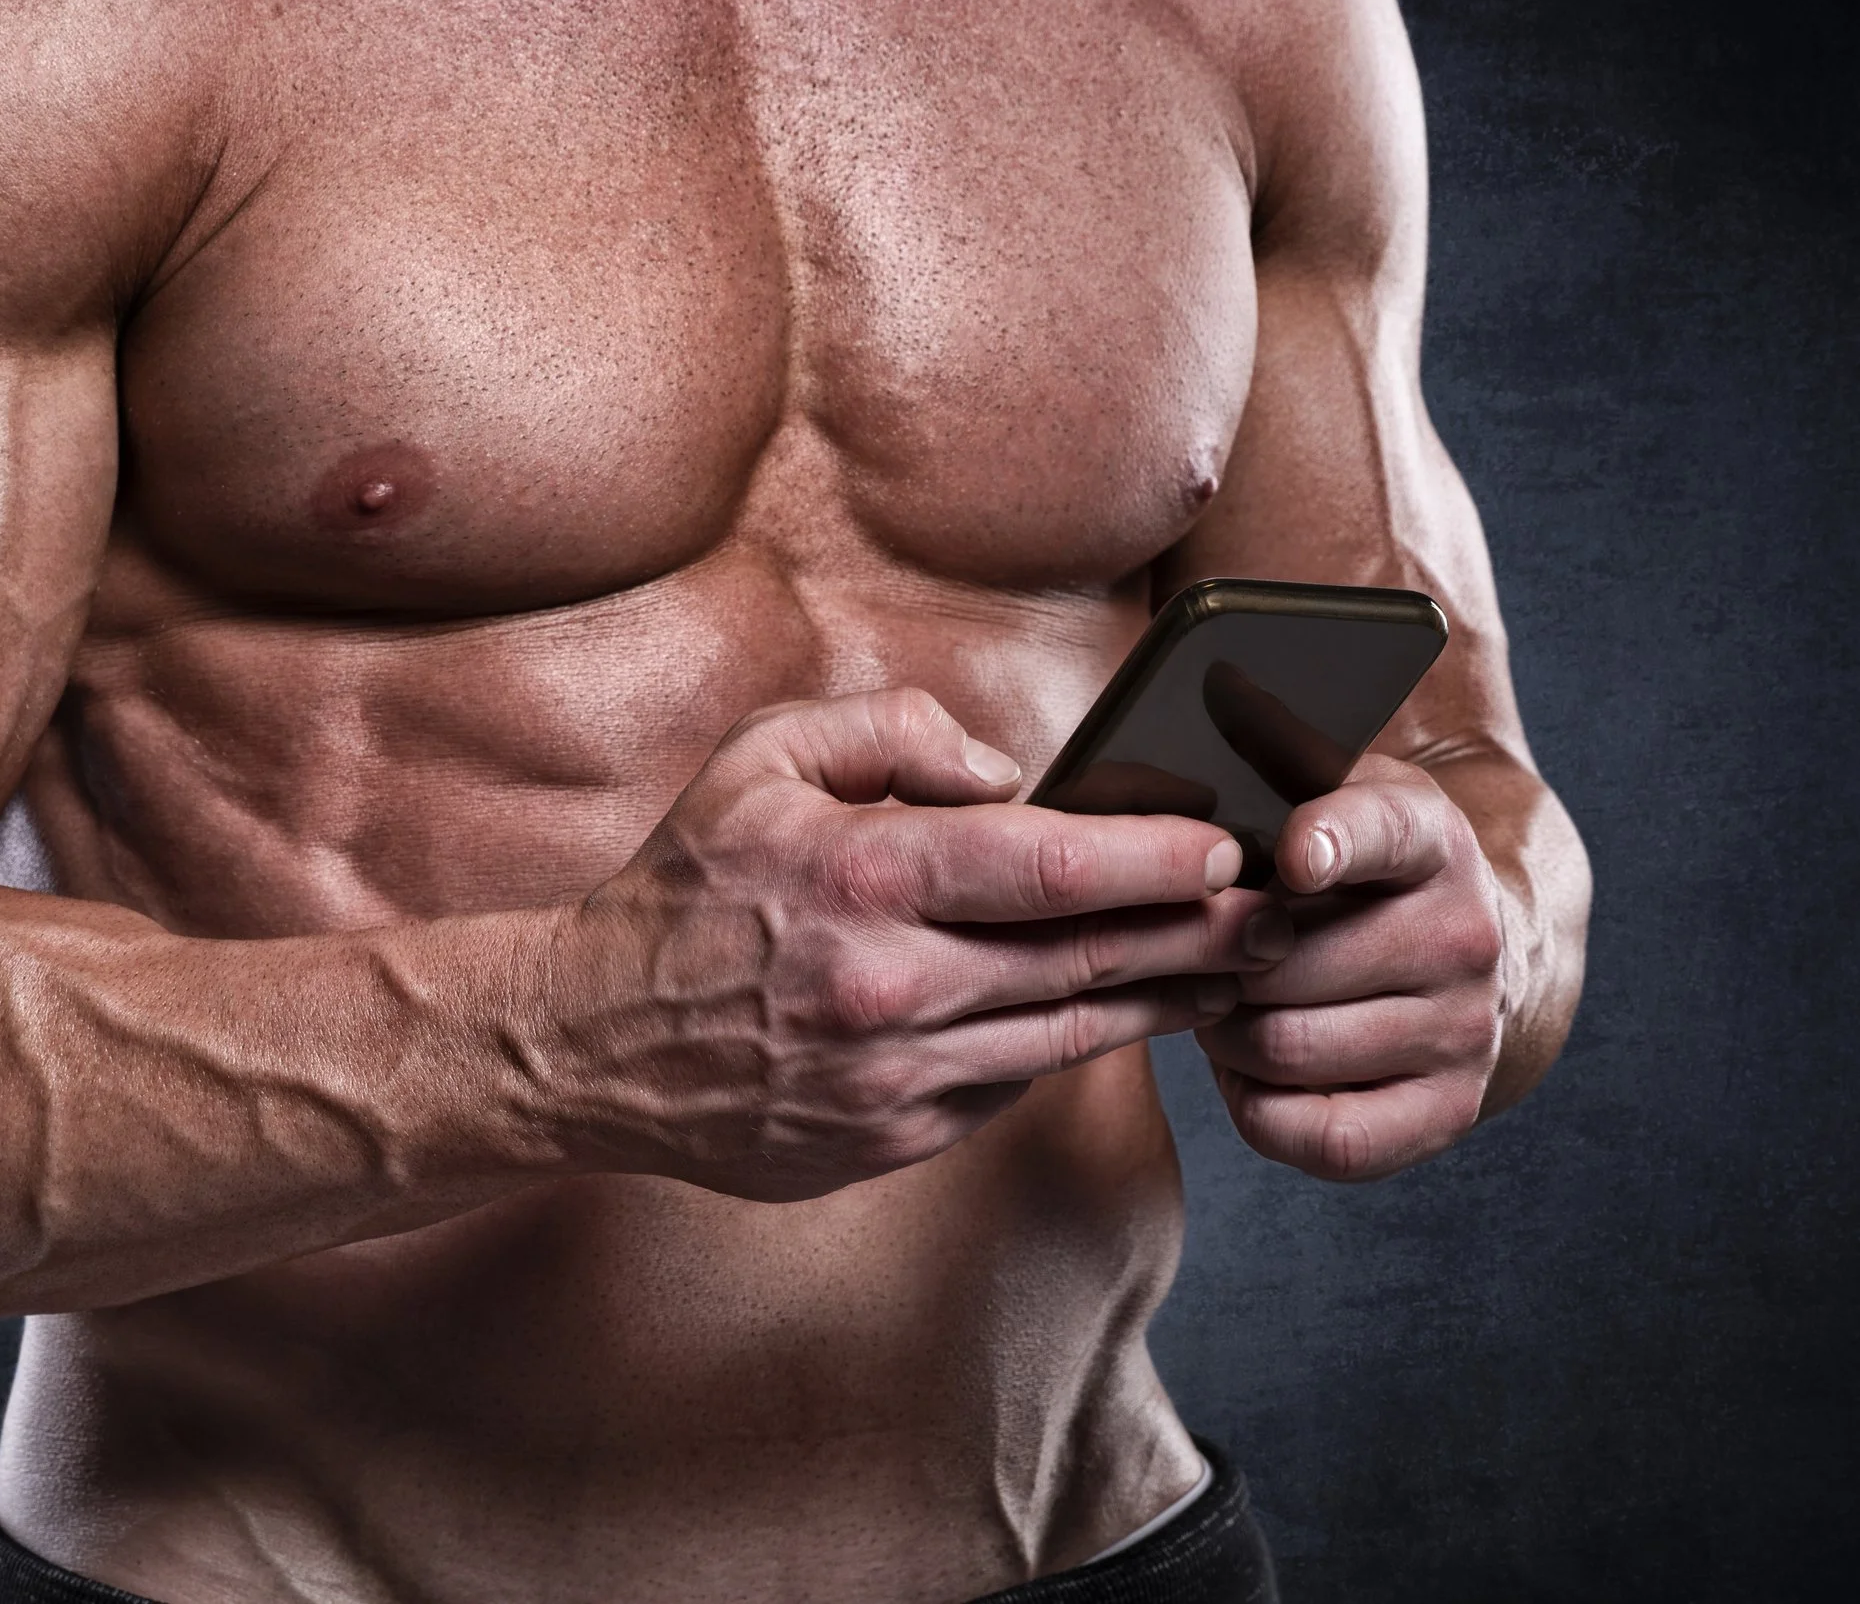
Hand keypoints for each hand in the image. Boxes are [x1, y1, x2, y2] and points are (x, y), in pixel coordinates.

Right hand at [551, 689, 1275, 1202]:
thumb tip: (1003, 772)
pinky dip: (1067, 1042)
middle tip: (1279, 909)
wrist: (589, 1044)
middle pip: (1087, 959)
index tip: (1229, 845)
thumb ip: (886, 731)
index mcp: (862, 880)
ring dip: (1165, 999)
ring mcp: (896, 1078)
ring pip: (1069, 1034)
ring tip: (1238, 967)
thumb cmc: (682, 891)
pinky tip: (1110, 1011)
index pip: (1046, 867)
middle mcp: (890, 988)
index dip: (1155, 857)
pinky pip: (1011, 1083)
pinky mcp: (893, 1139)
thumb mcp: (757, 762)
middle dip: (1199, 932)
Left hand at [1198, 754, 1507, 1180]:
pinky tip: (1251, 1071)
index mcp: (1427, 835)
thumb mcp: (1322, 788)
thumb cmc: (1345, 863)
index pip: (1382, 830)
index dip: (1334, 840)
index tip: (1294, 855)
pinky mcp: (1446, 1112)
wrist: (1461, 947)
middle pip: (1287, 963)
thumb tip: (1194, 704)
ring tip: (1218, 1003)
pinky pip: (1321, 1135)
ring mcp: (1465, 1029)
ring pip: (1288, 1047)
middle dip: (1213, 962)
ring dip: (1226, 1033)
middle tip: (1186, 953)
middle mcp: (1464, 932)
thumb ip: (1264, 752)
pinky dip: (1261, 1108)